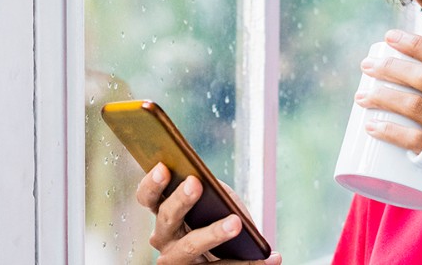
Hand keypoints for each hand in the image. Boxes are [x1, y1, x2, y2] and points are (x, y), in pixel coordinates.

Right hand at [134, 163, 281, 263]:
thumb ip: (212, 194)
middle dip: (180, 200)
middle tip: (196, 183)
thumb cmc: (219, 218)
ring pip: (191, 246)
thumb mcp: (215, 202)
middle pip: (167, 218)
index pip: (147, 197)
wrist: (230, 255)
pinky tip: (274, 256)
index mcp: (163, 214)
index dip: (152, 183)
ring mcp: (178, 261)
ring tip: (236, 222)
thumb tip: (216, 189)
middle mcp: (164, 239)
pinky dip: (251, 263)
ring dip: (214, 232)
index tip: (163, 167)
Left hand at [354, 30, 421, 245]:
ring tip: (361, 97)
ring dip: (382, 97)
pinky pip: (414, 139)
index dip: (416, 43)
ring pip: (414, 105)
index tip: (390, 38)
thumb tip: (421, 87)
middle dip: (390, 67)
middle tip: (367, 67)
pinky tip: (371, 127)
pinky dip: (388, 131)